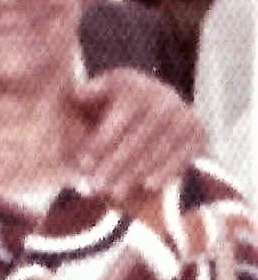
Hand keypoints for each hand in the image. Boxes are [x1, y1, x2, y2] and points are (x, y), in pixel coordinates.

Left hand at [71, 69, 203, 199]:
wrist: (158, 103)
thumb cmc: (119, 102)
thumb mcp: (104, 90)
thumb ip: (91, 92)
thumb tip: (80, 93)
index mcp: (140, 87)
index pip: (120, 120)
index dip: (101, 143)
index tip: (83, 164)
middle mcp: (166, 99)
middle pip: (138, 138)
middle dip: (115, 164)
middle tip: (96, 185)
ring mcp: (185, 115)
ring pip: (158, 149)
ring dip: (136, 172)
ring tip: (115, 192)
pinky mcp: (200, 132)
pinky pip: (184, 155)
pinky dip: (167, 170)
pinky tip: (148, 186)